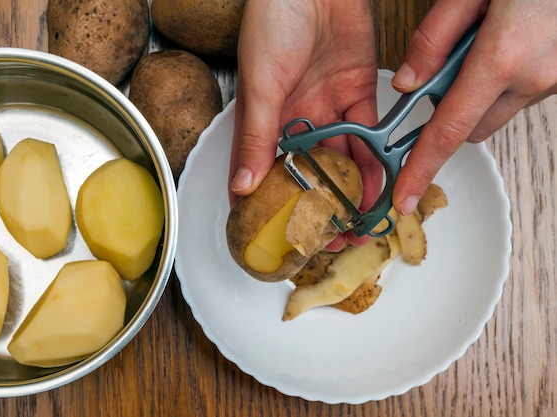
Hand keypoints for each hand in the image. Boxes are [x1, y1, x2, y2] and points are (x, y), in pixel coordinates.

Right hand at [229, 0, 381, 243]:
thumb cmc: (273, 21)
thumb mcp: (261, 85)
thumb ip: (256, 136)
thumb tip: (242, 187)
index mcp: (265, 122)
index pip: (266, 174)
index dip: (274, 207)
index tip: (284, 238)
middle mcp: (296, 121)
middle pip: (311, 174)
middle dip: (324, 207)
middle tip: (335, 239)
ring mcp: (329, 109)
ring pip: (343, 161)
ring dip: (355, 192)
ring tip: (364, 223)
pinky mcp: (358, 94)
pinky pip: (368, 136)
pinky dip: (376, 161)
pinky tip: (381, 187)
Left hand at [391, 0, 556, 214]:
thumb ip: (432, 38)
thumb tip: (405, 84)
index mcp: (502, 58)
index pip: (448, 131)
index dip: (421, 170)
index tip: (404, 198)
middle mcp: (534, 77)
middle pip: (472, 127)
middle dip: (453, 112)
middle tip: (450, 69)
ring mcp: (556, 80)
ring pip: (499, 111)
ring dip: (483, 94)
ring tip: (491, 44)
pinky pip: (524, 94)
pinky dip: (508, 81)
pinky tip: (514, 45)